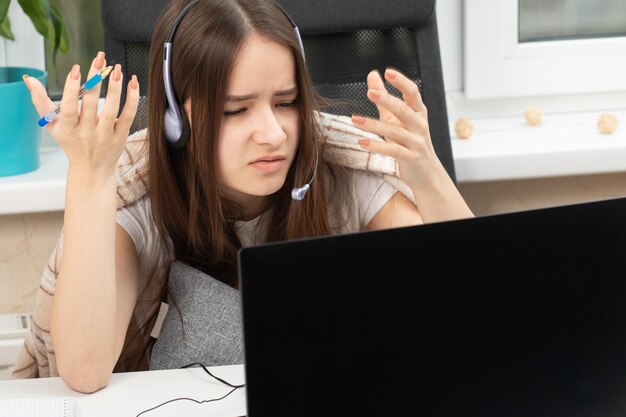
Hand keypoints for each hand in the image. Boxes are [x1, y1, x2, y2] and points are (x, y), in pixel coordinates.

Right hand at [23, 51, 139, 175]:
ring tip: (116, 69)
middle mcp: (87, 132)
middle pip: (90, 104)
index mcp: (68, 128)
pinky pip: (128, 115)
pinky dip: (132, 99)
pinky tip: (133, 83)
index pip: (69, 108)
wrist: (92, 169)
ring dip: (115, 88)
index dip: (71, 88)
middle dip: (95, 79)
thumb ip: (40, 102)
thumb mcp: (52, 126)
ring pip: (111, 110)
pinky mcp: (121, 135)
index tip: (76, 70)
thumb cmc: (72, 143)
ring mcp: (105, 135)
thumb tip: (29, 79)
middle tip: (100, 60)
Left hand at [351, 68, 443, 190]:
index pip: (413, 93)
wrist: (426, 172)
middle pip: (404, 110)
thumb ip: (384, 98)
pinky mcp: (411, 158)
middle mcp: (420, 125)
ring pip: (395, 132)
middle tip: (370, 93)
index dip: (402, 82)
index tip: (388, 72)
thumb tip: (372, 74)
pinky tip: (361, 142)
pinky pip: (393, 151)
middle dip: (388, 100)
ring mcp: (417, 142)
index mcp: (418, 112)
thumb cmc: (410, 141)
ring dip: (373, 125)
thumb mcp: (397, 119)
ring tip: (354, 119)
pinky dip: (376, 147)